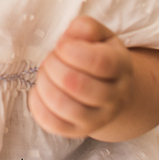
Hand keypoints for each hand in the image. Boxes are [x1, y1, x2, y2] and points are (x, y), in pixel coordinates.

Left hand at [27, 16, 133, 138]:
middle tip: (50, 59)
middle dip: (53, 66)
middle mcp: (114, 97)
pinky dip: (38, 106)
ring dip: (45, 85)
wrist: (111, 91)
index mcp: (121, 66)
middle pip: (78, 85)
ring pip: (66, 107)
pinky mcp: (78, 131)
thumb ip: (85, 28)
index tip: (62, 45)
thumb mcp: (98, 35)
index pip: (101, 62)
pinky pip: (54, 125)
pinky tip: (39, 91)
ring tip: (44, 74)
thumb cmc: (98, 56)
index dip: (73, 51)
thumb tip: (70, 39)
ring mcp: (98, 118)